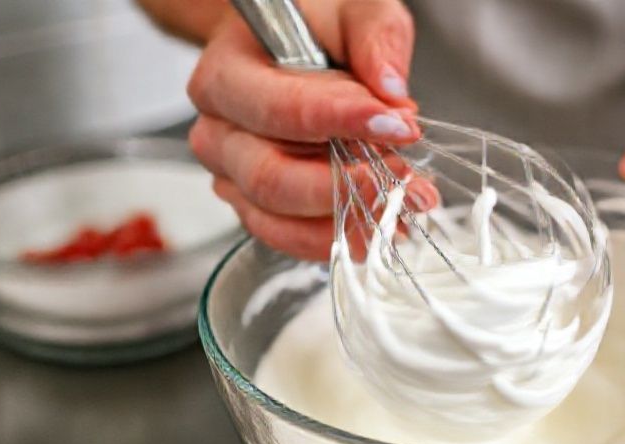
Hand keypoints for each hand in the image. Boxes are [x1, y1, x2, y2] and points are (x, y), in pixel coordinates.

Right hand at [187, 0, 431, 259]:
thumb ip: (374, 38)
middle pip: (271, 178)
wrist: (294, 48)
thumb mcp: (354, 9)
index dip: (340, 121)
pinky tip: (384, 224)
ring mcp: (234, 177)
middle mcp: (218, 133)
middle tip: (406, 176)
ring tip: (405, 206)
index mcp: (225, 76)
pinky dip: (340, 238)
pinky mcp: (258, 207)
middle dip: (346, 184)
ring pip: (279, 220)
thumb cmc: (315, 26)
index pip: (278, 110)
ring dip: (348, 221)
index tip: (397, 125)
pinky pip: (291, 239)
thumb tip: (390, 91)